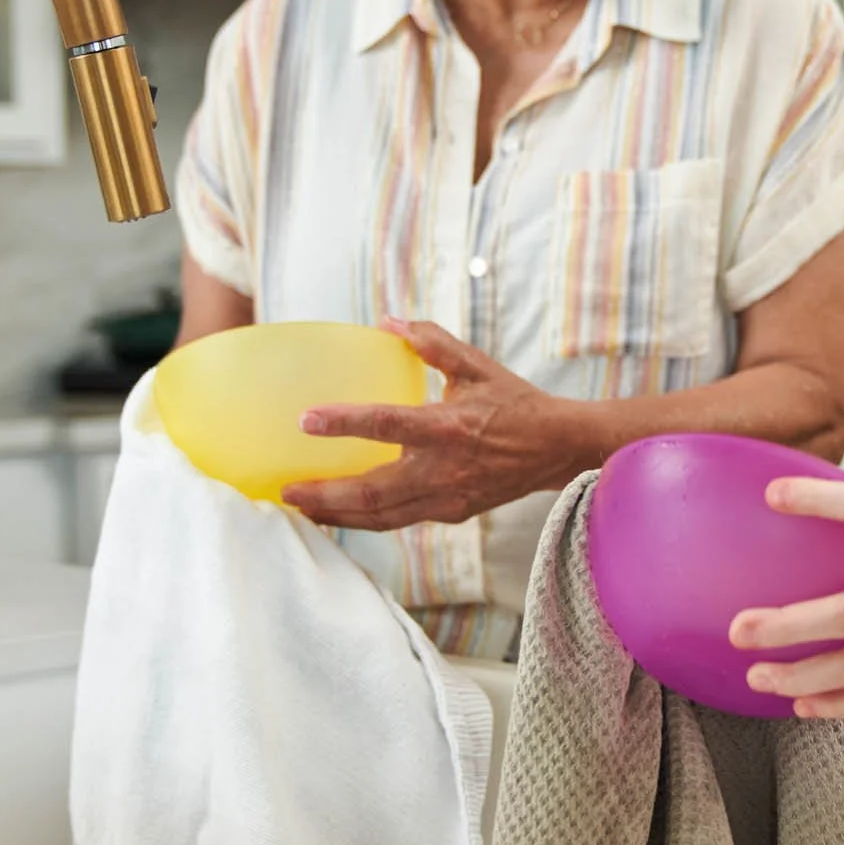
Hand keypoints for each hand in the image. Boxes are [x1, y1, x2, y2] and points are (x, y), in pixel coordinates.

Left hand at [280, 319, 586, 531]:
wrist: (557, 449)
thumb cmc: (515, 403)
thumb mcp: (477, 365)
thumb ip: (432, 342)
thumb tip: (388, 322)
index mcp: (449, 427)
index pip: (387, 425)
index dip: (345, 423)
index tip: (306, 420)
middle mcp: (445, 470)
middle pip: (374, 494)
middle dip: (326, 495)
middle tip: (286, 489)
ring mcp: (448, 499)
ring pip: (382, 518)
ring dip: (338, 515)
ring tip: (301, 507)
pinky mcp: (451, 514)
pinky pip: (398, 522)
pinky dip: (364, 521)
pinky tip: (338, 513)